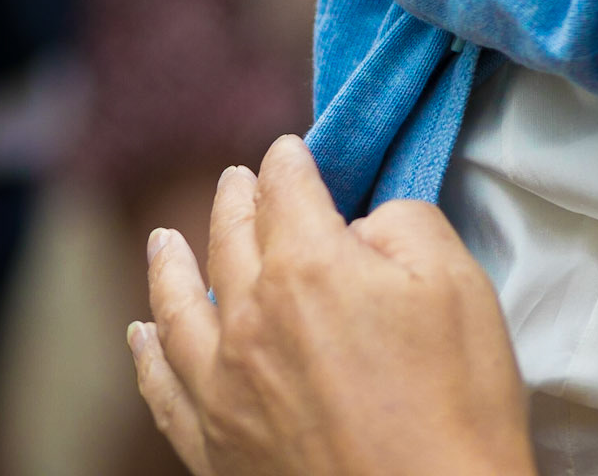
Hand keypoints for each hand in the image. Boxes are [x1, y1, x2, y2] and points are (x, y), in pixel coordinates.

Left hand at [128, 133, 536, 475]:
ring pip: (178, 306)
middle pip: (231, 236)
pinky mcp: (214, 447)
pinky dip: (148, 354)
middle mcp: (250, 319)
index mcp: (308, 267)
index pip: (287, 187)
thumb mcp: (455, 280)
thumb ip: (402, 222)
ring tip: (162, 240)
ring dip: (171, 264)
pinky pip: (163, 388)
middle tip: (237, 180)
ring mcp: (223, 388)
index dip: (290, 160)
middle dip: (236, 200)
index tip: (292, 151)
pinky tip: (142, 334)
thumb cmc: (454, 403)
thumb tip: (361, 226)